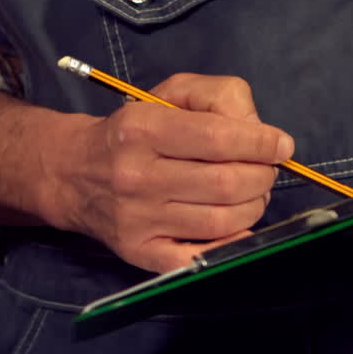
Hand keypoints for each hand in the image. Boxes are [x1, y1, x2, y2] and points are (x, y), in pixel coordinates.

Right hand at [44, 73, 293, 272]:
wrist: (71, 173)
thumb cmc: (132, 131)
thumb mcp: (167, 94)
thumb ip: (219, 97)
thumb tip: (263, 136)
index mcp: (141, 130)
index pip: (218, 139)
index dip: (262, 143)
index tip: (280, 145)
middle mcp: (135, 176)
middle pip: (227, 183)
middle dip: (262, 176)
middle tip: (263, 170)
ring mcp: (137, 219)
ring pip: (222, 220)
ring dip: (253, 206)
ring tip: (249, 193)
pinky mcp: (138, 251)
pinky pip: (199, 258)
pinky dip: (230, 245)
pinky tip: (236, 227)